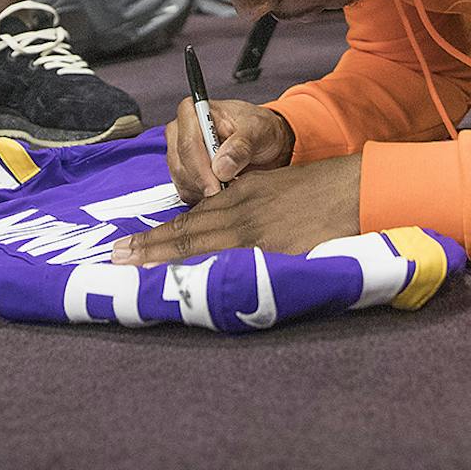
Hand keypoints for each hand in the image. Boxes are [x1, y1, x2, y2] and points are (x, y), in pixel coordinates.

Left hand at [111, 154, 362, 264]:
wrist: (354, 189)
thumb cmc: (317, 191)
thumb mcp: (270, 188)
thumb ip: (243, 206)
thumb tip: (219, 231)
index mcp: (238, 196)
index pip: (189, 219)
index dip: (157, 235)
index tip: (129, 247)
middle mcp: (240, 211)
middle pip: (186, 232)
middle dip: (149, 247)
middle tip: (116, 259)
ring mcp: (257, 233)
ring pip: (201, 246)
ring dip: (164, 259)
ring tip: (134, 269)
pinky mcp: (275, 252)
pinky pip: (234, 264)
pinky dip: (206, 271)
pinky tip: (186, 281)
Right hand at [163, 97, 295, 203]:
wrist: (265, 143)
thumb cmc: (259, 129)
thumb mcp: (259, 130)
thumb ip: (241, 145)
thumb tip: (221, 166)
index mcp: (193, 110)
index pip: (188, 143)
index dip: (201, 168)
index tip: (217, 185)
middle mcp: (180, 130)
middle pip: (181, 164)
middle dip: (204, 183)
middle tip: (227, 191)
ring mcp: (179, 152)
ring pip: (182, 180)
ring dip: (204, 190)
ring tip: (230, 186)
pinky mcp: (183, 171)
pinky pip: (185, 191)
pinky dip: (203, 196)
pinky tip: (223, 191)